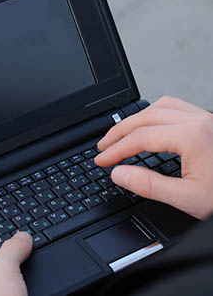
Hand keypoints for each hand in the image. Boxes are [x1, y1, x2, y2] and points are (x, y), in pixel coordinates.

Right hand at [95, 96, 212, 218]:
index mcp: (192, 137)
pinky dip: (153, 114)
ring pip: (159, 106)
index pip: (140, 138)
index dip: (115, 150)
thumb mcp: (190, 198)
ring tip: (120, 134)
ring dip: (135, 119)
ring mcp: (204, 118)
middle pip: (145, 117)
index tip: (101, 159)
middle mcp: (198, 120)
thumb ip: (149, 185)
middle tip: (103, 146)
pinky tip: (149, 124)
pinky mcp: (208, 122)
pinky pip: (174, 107)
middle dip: (119, 132)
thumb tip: (119, 173)